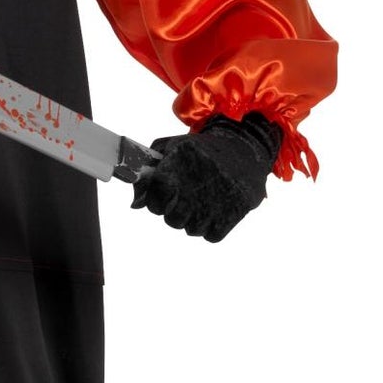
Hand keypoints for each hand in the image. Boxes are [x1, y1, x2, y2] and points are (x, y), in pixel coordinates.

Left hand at [131, 112, 281, 242]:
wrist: (246, 147)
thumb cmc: (201, 150)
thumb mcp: (174, 146)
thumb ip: (148, 170)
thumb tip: (136, 204)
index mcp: (183, 158)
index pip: (157, 193)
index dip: (154, 201)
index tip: (160, 200)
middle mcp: (200, 179)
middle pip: (173, 219)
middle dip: (173, 213)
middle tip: (182, 203)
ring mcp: (220, 196)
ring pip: (191, 229)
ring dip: (192, 221)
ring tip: (201, 204)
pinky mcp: (237, 210)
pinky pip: (211, 236)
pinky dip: (210, 229)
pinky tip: (214, 211)